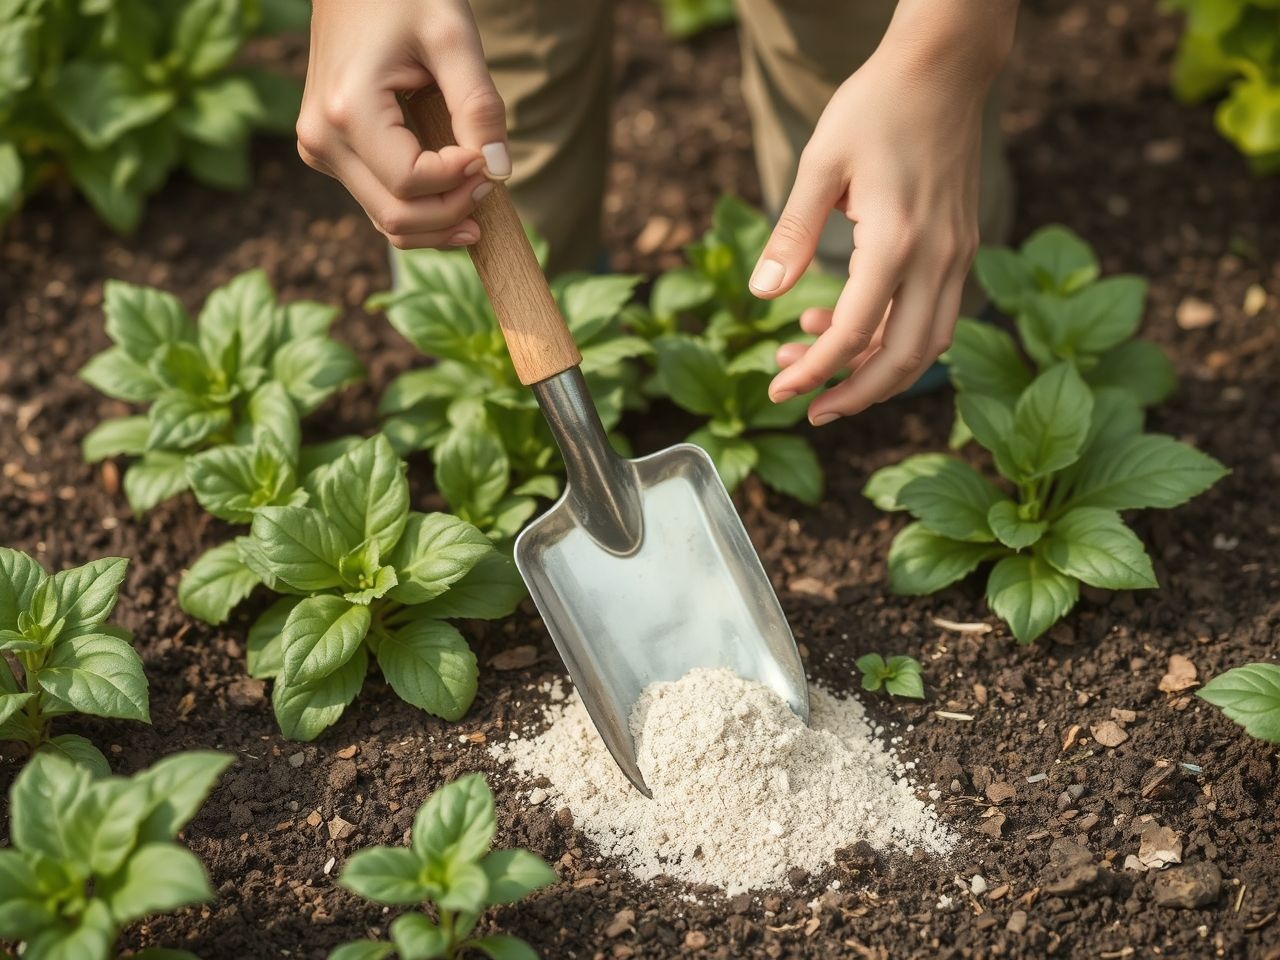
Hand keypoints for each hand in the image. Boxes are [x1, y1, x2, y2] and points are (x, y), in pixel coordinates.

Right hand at [297, 0, 509, 249]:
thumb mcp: (452, 38)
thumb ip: (479, 106)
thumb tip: (500, 170)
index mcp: (348, 110)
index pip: (411, 183)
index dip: (459, 182)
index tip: (490, 160)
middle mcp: (322, 138)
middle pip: (396, 215)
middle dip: (452, 212)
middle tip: (491, 183)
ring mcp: (321, 149)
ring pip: (387, 219)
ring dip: (438, 221)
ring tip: (478, 196)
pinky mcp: (329, 153)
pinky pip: (379, 201)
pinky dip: (420, 207)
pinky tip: (452, 192)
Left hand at [751, 2, 1014, 424]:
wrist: (942, 69)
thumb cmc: (874, 108)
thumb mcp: (817, 165)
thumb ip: (790, 234)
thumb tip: (761, 295)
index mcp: (897, 240)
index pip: (853, 332)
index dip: (814, 371)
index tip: (778, 389)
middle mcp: (937, 258)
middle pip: (904, 360)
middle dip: (854, 395)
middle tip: (808, 409)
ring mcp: (956, 256)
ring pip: (926, 346)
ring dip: (874, 370)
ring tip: (814, 364)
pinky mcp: (960, 249)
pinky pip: (933, 316)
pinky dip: (891, 336)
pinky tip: (838, 319)